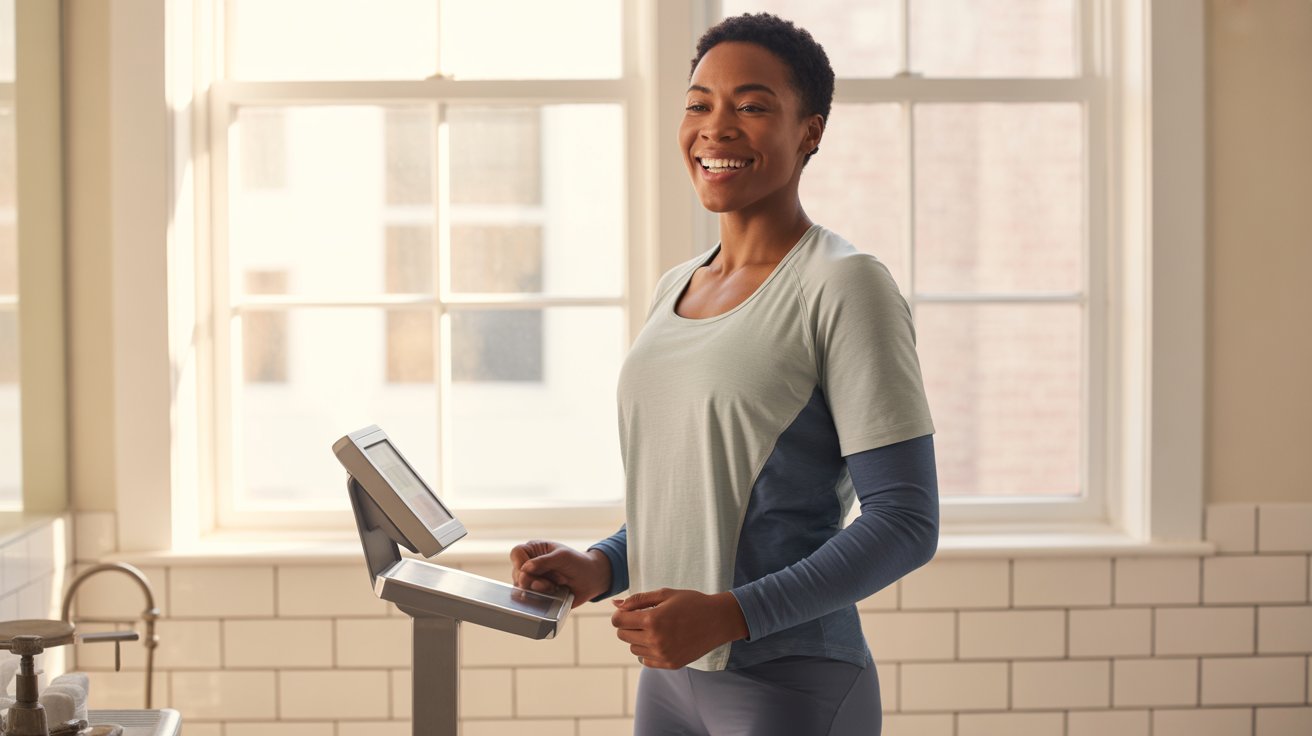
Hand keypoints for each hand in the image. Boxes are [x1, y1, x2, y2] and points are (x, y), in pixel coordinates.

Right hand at [510, 540, 610, 608]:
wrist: (591, 580)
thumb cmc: (578, 563)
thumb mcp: (562, 557)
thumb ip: (544, 562)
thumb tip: (525, 569)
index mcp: (535, 550)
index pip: (517, 553)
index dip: (520, 563)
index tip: (529, 570)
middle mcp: (530, 565)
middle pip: (517, 573)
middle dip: (531, 581)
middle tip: (547, 584)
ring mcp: (533, 580)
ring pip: (521, 588)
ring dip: (537, 590)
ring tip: (552, 588)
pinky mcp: (537, 594)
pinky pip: (528, 599)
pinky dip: (538, 599)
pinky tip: (550, 595)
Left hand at [610, 588, 748, 668]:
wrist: (718, 620)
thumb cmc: (691, 603)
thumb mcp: (665, 594)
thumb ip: (637, 599)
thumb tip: (614, 605)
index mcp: (652, 619)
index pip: (618, 622)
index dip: (621, 615)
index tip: (630, 611)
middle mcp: (655, 639)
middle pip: (622, 635)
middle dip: (628, 625)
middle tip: (645, 617)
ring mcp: (663, 654)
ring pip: (633, 648)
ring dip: (638, 638)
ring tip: (656, 628)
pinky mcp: (670, 664)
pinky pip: (645, 660)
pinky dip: (648, 651)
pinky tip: (661, 640)